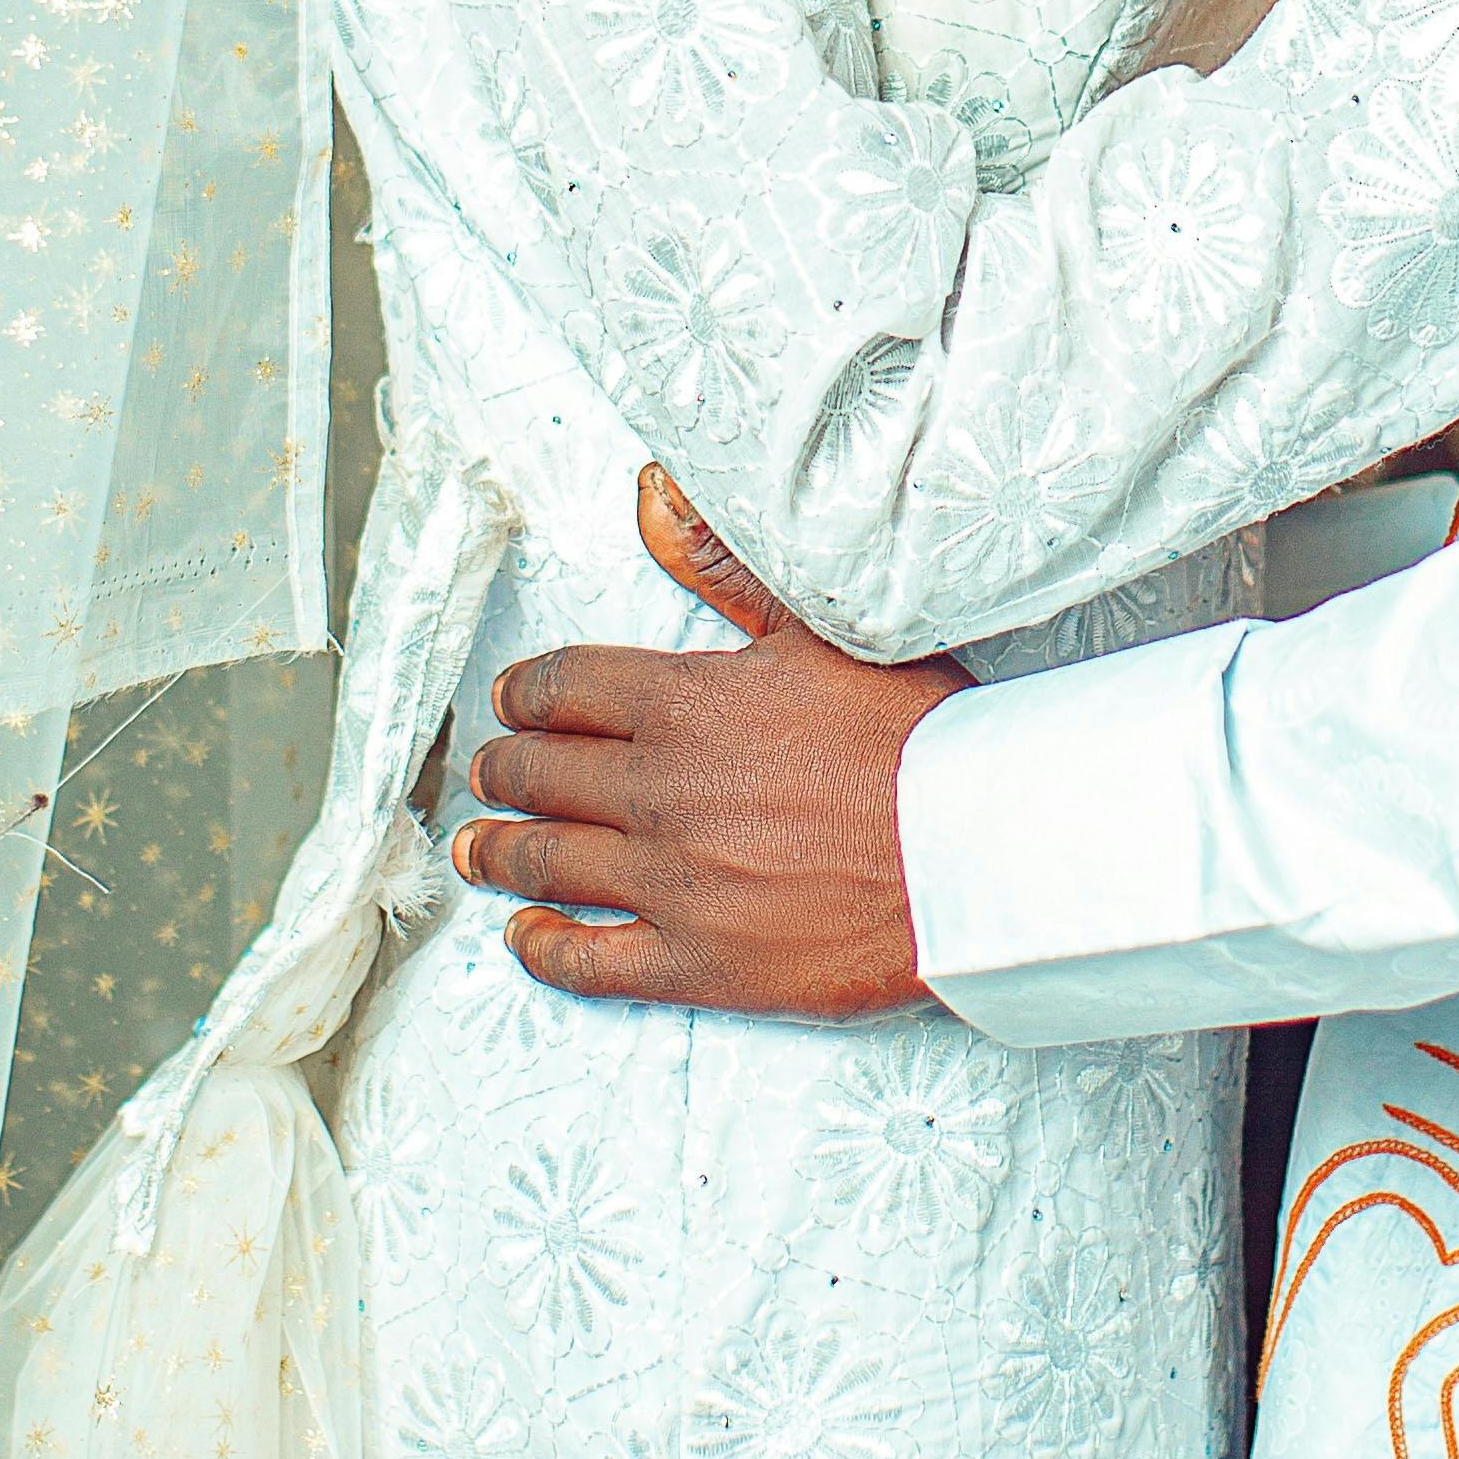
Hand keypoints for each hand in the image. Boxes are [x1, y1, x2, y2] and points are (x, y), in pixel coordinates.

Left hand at [451, 465, 967, 1014]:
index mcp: (684, 702)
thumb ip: (723, 566)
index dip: (526, 693)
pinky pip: (588, 960)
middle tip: (491, 772)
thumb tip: (651, 497)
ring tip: (479, 847)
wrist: (978, 851)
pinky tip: (527, 934)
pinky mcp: (698, 961)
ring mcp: (673, 881)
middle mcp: (661, 789)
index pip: (563, 687)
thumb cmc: (917, 735)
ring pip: (549, 862)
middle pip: (542, 774)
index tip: (513, 701)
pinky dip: (542, 945)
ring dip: (500, 851)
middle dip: (506, 768)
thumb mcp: (822, 627)